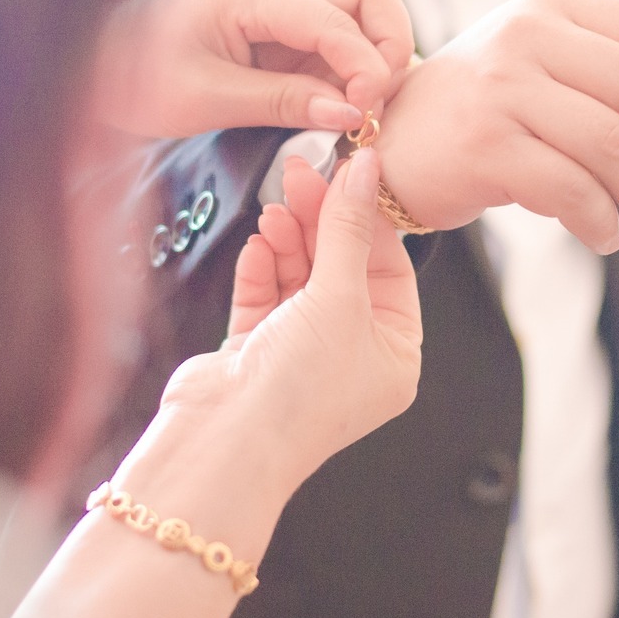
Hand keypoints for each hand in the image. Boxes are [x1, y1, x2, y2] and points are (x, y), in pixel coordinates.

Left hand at [93, 0, 415, 137]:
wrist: (87, 62)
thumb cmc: (133, 78)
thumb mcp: (207, 100)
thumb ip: (284, 103)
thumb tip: (351, 113)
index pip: (337, 19)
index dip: (366, 67)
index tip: (365, 114)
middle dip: (387, 42)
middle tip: (374, 98)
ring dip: (374, 48)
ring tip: (359, 99)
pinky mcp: (278, 9)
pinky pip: (337, 23)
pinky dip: (352, 58)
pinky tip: (339, 95)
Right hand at [159, 148, 420, 490]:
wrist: (225, 446)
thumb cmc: (301, 387)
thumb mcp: (338, 298)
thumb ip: (348, 230)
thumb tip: (366, 171)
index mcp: (394, 353)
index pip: (388, 268)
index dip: (365, 218)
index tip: (346, 171)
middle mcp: (352, 356)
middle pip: (342, 269)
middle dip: (320, 222)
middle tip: (299, 173)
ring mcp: (302, 355)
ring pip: (300, 281)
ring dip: (288, 242)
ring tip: (273, 209)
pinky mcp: (256, 356)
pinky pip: (265, 301)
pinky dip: (262, 270)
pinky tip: (258, 243)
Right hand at [373, 0, 618, 252]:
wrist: (397, 140)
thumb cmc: (493, 108)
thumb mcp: (564, 76)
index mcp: (553, 7)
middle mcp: (525, 35)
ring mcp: (500, 88)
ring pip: (613, 146)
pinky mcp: (482, 146)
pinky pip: (570, 190)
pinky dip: (601, 221)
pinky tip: (608, 236)